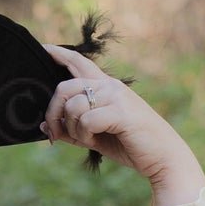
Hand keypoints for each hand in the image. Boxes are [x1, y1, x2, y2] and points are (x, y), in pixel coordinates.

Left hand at [42, 45, 204, 205]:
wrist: (161, 157)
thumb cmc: (129, 145)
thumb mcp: (95, 136)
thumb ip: (72, 129)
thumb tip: (44, 126)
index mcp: (105, 87)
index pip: (78, 62)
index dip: (59, 55)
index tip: (43, 48)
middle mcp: (109, 86)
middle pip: (64, 87)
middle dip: (53, 113)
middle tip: (54, 132)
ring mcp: (115, 96)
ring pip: (73, 106)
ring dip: (73, 129)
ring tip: (87, 139)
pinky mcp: (120, 112)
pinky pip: (86, 120)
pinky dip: (85, 135)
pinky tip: (94, 142)